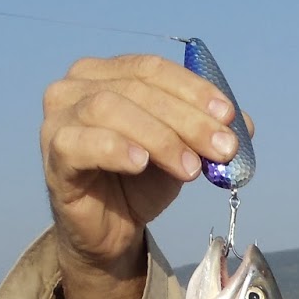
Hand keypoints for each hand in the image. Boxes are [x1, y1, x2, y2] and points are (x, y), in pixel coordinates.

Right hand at [38, 53, 245, 276]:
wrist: (111, 230)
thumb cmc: (141, 182)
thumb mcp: (183, 151)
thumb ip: (209, 132)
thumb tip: (245, 123)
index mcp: (107, 74)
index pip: (152, 69)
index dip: (193, 89)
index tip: (228, 116)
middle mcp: (76, 87)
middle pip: (137, 89)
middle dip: (187, 119)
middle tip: (222, 149)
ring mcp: (59, 118)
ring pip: (109, 109)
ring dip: (159, 136)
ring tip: (191, 168)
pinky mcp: (54, 154)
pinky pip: (81, 143)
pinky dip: (115, 148)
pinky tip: (141, 162)